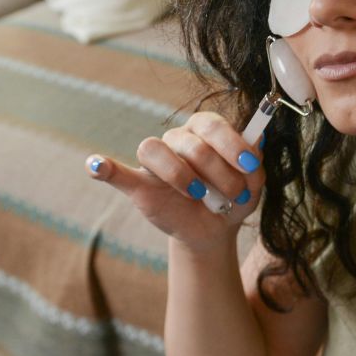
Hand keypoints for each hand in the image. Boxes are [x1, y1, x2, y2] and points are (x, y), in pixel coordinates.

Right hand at [85, 111, 264, 251]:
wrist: (214, 230)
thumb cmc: (234, 199)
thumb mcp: (253, 185)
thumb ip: (254, 164)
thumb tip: (259, 136)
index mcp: (207, 130)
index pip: (212, 124)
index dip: (231, 143)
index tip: (248, 165)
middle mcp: (179, 138)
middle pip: (192, 143)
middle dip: (218, 172)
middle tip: (233, 195)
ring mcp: (157, 161)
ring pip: (155, 149)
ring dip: (181, 176)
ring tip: (199, 196)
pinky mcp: (138, 184)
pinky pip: (116, 172)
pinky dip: (103, 167)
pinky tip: (96, 165)